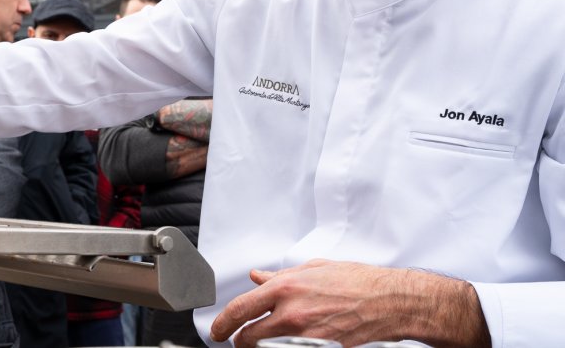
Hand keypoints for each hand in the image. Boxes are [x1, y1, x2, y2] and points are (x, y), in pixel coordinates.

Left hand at [209, 259, 488, 347]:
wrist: (392, 302)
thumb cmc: (357, 281)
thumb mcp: (314, 269)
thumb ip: (281, 276)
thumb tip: (257, 277)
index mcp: (287, 288)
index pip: (240, 309)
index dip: (223, 323)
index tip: (217, 332)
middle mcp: (293, 314)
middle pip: (249, 337)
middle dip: (240, 342)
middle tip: (239, 341)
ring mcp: (308, 336)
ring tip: (260, 345)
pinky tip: (286, 347)